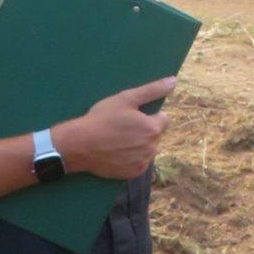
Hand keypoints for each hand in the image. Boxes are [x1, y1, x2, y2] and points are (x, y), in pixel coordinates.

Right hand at [58, 77, 176, 177]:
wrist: (80, 145)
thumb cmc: (102, 119)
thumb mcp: (126, 99)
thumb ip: (152, 90)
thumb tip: (173, 81)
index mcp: (153, 128)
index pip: (162, 119)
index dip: (147, 115)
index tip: (130, 116)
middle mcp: (152, 147)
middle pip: (154, 135)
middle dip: (144, 130)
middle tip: (121, 127)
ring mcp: (143, 162)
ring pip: (147, 149)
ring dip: (139, 144)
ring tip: (118, 140)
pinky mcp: (133, 173)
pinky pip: (139, 162)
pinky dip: (131, 158)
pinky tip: (117, 152)